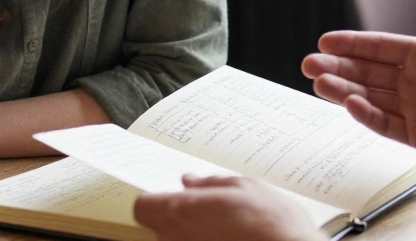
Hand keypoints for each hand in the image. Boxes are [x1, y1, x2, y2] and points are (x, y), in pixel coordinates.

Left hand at [133, 175, 324, 240]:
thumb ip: (211, 183)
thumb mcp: (246, 187)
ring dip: (195, 236)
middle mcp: (176, 240)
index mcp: (181, 212)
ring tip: (227, 231)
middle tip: (209, 213)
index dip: (156, 200)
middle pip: (161, 227)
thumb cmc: (272, 225)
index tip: (171, 197)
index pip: (142, 206)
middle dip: (181, 219)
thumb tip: (192, 182)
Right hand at [302, 0, 415, 168]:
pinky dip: (366, 117)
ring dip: (344, 91)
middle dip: (337, 68)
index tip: (325, 40)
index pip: (380, 47)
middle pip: (368, 73)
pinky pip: (386, 126)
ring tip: (319, 83)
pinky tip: (350, 105)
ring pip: (370, 98)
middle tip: (308, 64)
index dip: (352, 44)